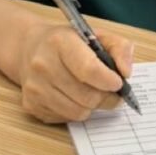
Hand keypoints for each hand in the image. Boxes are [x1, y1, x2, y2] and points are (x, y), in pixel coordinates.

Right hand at [17, 23, 134, 123]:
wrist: (29, 49)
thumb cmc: (67, 42)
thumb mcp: (95, 35)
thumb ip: (119, 48)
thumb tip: (126, 72)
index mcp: (60, 42)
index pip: (89, 69)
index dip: (109, 80)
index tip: (119, 82)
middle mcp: (42, 65)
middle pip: (86, 96)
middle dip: (106, 97)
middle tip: (112, 92)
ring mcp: (34, 87)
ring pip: (78, 112)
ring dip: (93, 106)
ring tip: (95, 94)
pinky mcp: (31, 105)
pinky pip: (65, 119)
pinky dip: (76, 111)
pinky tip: (75, 97)